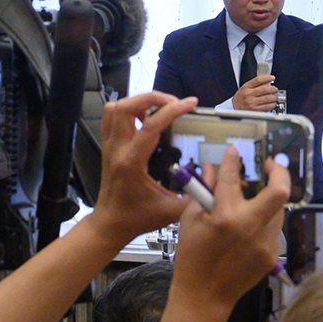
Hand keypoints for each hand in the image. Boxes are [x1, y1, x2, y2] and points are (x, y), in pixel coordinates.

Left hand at [89, 92, 195, 243]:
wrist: (111, 224)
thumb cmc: (135, 218)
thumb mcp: (171, 211)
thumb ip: (195, 198)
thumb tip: (214, 184)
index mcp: (132, 163)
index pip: (150, 126)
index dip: (172, 110)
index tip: (189, 104)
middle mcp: (117, 150)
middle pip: (126, 107)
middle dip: (152, 97)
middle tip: (174, 101)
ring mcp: (110, 147)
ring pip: (115, 108)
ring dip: (137, 101)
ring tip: (158, 105)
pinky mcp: (109, 147)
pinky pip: (111, 117)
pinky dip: (127, 109)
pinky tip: (143, 115)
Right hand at [172, 146, 288, 311]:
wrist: (204, 297)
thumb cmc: (191, 259)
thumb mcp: (190, 221)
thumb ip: (204, 192)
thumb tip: (212, 170)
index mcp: (226, 217)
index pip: (233, 178)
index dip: (232, 160)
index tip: (233, 152)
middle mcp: (251, 227)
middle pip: (280, 191)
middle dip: (279, 171)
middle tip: (270, 164)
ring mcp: (265, 243)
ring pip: (279, 209)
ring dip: (269, 198)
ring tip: (254, 197)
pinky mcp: (271, 254)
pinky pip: (274, 228)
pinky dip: (264, 219)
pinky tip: (250, 224)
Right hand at [231, 74, 277, 111]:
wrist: (234, 110)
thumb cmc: (240, 99)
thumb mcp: (244, 89)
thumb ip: (253, 85)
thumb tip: (267, 82)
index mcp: (246, 87)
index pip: (258, 80)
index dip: (267, 78)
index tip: (272, 77)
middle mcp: (248, 94)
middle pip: (264, 89)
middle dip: (273, 88)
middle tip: (275, 89)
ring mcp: (252, 103)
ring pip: (268, 98)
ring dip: (274, 97)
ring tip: (275, 97)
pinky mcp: (255, 110)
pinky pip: (267, 106)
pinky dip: (272, 104)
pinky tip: (273, 103)